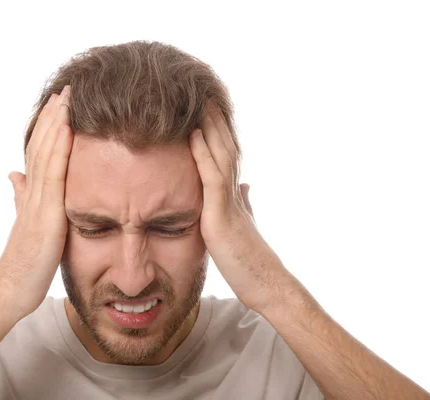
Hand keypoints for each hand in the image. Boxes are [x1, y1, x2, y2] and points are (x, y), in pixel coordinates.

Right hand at [0, 85, 72, 322]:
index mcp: (31, 196)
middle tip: (64, 91)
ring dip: (56, 125)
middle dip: (53, 118)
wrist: (10, 292)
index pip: (39, 155)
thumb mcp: (25, 225)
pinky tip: (67, 130)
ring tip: (65, 99)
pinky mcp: (46, 217)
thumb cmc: (22, 265)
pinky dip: (60, 151)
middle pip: (41, 149)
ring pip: (46, 156)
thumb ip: (21, 198)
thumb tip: (14, 175)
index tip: (58, 106)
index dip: (47, 129)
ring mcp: (37, 203)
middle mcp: (32, 194)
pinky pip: (54, 178)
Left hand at [189, 104, 301, 315]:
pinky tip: (192, 134)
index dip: (217, 129)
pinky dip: (202, 154)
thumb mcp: (243, 225)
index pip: (226, 154)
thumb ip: (243, 203)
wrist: (266, 287)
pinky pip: (212, 178)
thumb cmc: (251, 261)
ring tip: (198, 99)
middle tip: (202, 90)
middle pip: (225, 146)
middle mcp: (235, 192)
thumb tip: (244, 186)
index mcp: (235, 194)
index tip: (207, 106)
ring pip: (221, 154)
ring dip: (209, 125)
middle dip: (213, 118)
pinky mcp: (223, 216)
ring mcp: (230, 202)